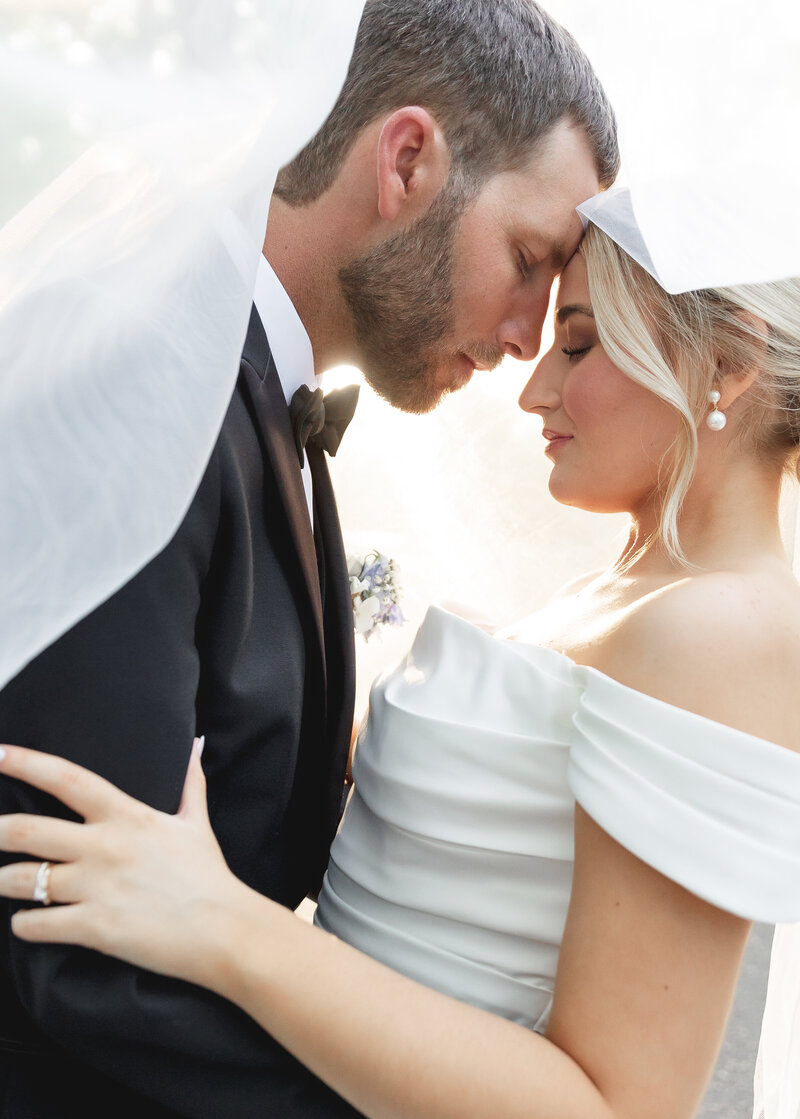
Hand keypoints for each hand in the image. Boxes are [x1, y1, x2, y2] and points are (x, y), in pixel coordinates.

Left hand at [0, 741, 253, 987]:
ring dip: (1, 881)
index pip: (67, 779)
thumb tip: (194, 745)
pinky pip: (37, 924)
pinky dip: (23, 925)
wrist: (225, 929)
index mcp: (126, 815)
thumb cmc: (209, 875)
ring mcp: (97, 887)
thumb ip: (189, 782)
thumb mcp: (196, 822)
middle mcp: (105, 846)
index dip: (27, 763)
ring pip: (23, 879)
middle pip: (27, 829)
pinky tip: (25, 923)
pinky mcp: (94, 928)